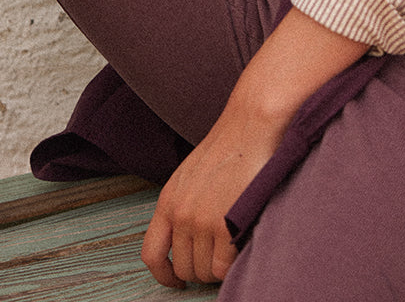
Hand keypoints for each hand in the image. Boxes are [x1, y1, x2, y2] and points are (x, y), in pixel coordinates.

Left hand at [140, 8, 368, 287]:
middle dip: (202, 268)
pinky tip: (243, 245)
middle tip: (222, 255)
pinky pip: (224, 267)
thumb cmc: (231, 145)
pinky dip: (233, 264)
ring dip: (219, 266)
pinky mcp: (224, 225)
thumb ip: (187, 203)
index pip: (152, 254)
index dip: (165, 275)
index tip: (178, 282)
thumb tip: (192, 239)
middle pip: (184, 268)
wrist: (253, 122)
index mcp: (169, 199)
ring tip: (234, 246)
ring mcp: (201, 221)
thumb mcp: (193, 174)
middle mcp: (180, 213)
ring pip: (204, 271)